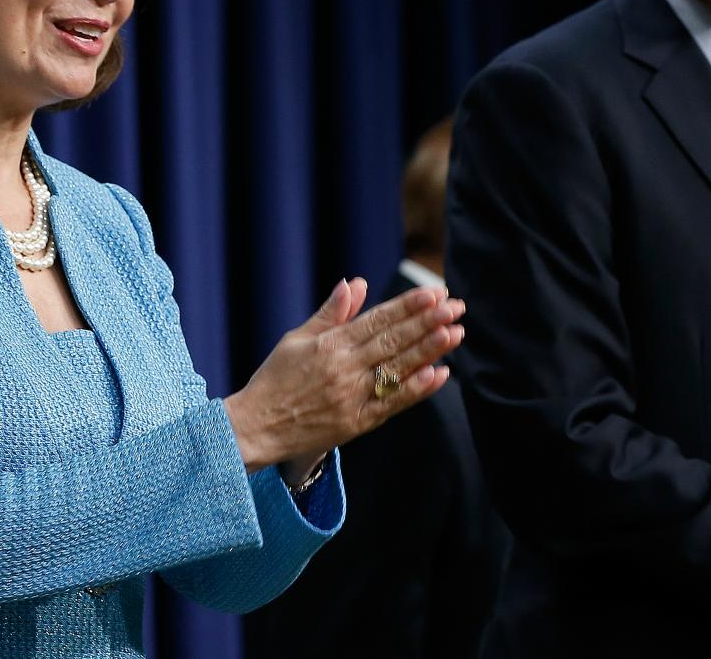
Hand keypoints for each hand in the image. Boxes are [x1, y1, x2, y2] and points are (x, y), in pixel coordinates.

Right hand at [223, 279, 463, 474]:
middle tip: (455, 306)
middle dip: (427, 322)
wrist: (255, 427)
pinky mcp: (357, 423)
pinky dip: (417, 389)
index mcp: (330, 345)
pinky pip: (392, 404)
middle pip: (393, 341)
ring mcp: (352, 397)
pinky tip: (439, 374)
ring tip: (455, 333)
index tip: (434, 293)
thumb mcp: (296, 339)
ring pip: (397, 369)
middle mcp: (344, 369)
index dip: (407, 306)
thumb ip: (331, 313)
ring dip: (429, 350)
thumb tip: (355, 283)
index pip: (377, 320)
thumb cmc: (274, 379)